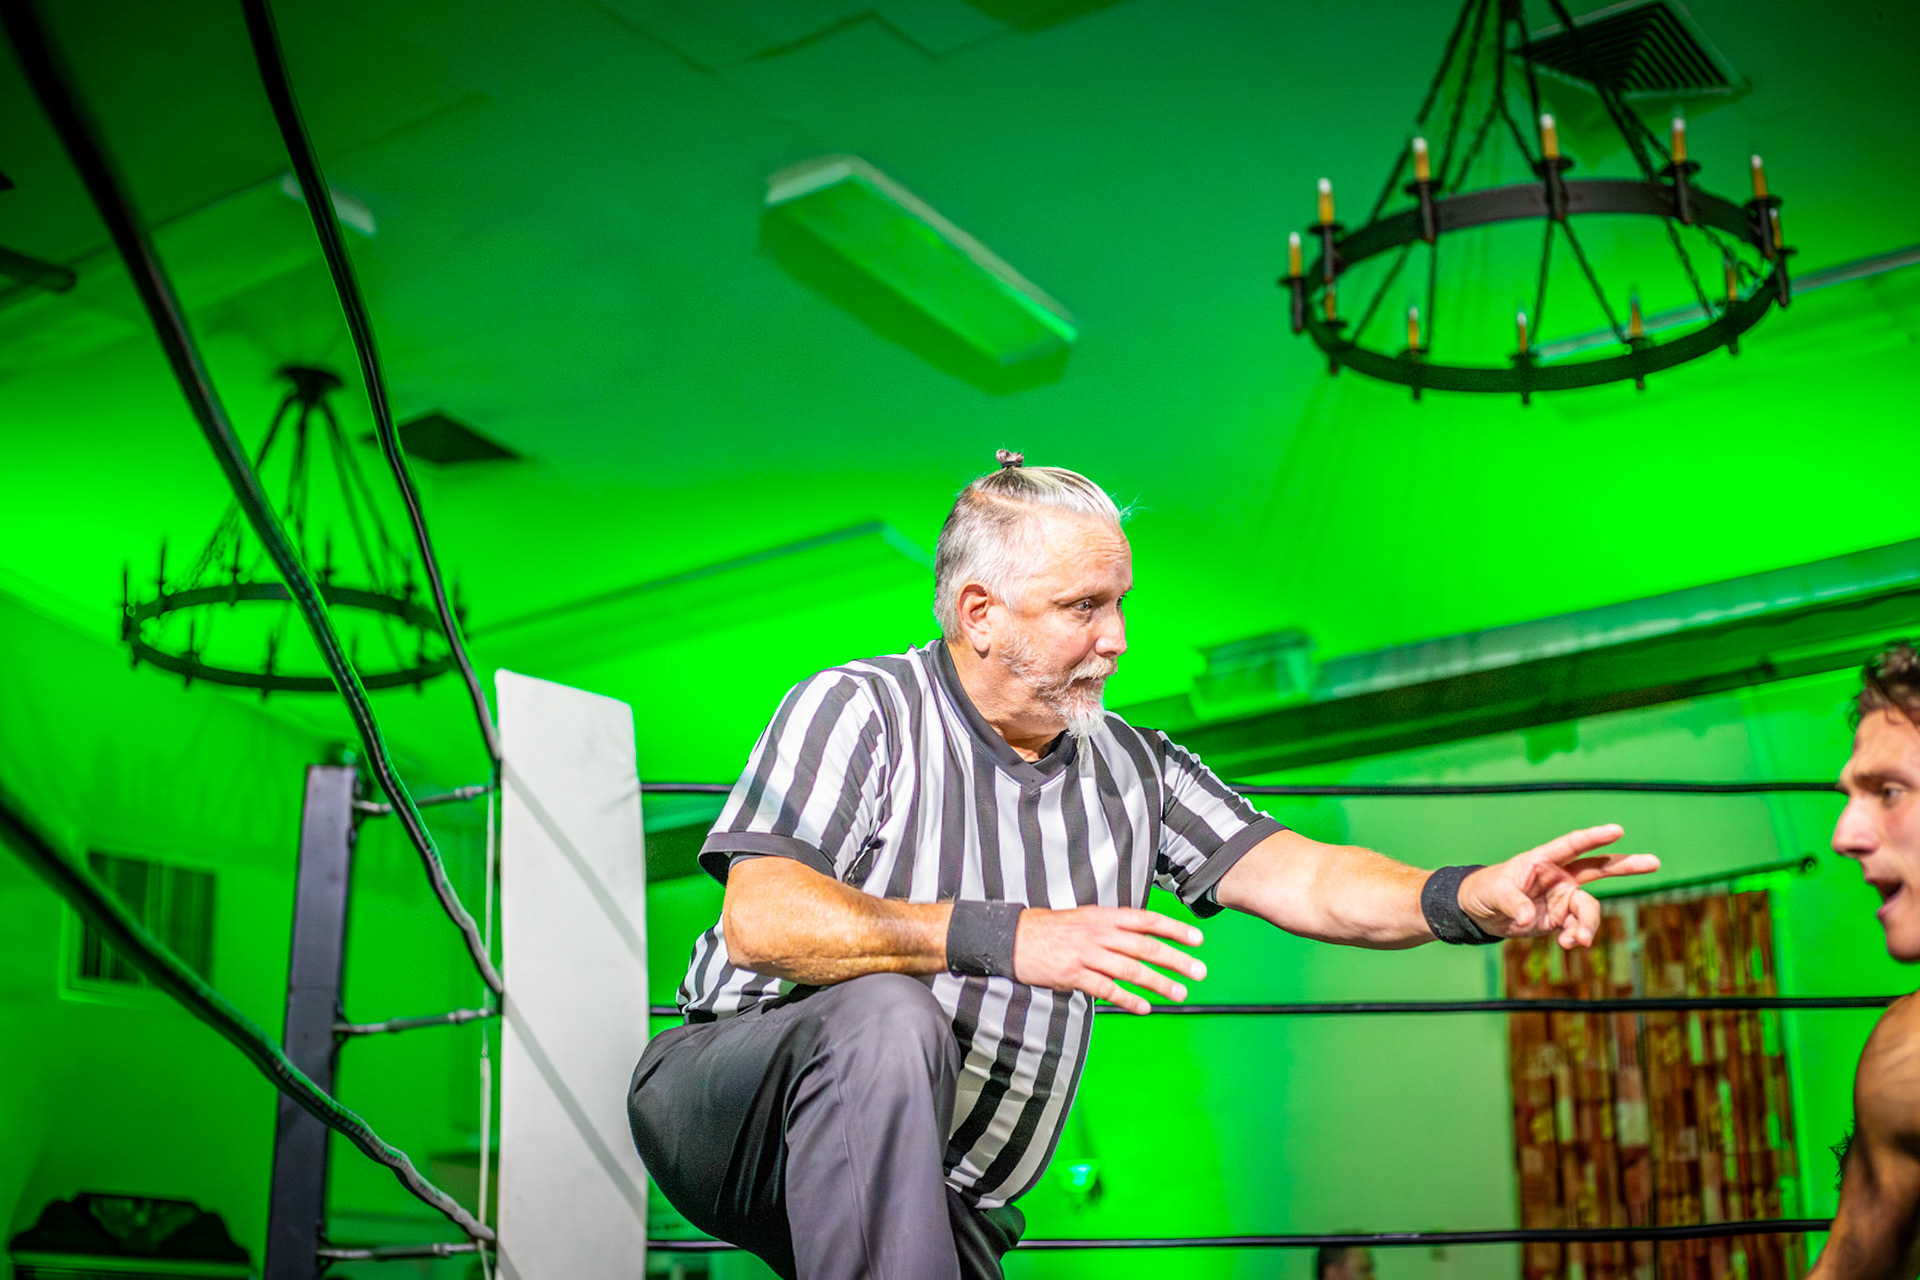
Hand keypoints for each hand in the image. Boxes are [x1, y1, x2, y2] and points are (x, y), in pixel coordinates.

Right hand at [1012, 906, 1205, 1014]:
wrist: (1013, 938)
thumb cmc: (1051, 929)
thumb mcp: (1084, 918)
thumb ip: (1112, 927)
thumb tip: (1141, 936)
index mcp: (1103, 917)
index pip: (1146, 920)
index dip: (1174, 929)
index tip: (1197, 939)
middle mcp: (1099, 933)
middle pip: (1145, 947)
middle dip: (1176, 959)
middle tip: (1199, 971)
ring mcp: (1087, 954)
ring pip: (1131, 969)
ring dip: (1158, 982)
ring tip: (1179, 993)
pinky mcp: (1073, 974)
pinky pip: (1106, 989)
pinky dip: (1127, 999)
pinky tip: (1143, 1007)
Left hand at [1458, 825, 1659, 948]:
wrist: (1480, 913)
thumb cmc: (1486, 891)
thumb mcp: (1495, 894)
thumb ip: (1514, 904)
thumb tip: (1530, 918)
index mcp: (1542, 860)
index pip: (1572, 845)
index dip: (1594, 837)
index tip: (1617, 830)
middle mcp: (1559, 876)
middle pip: (1598, 868)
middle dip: (1625, 865)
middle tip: (1654, 862)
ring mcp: (1563, 898)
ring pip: (1589, 908)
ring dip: (1588, 925)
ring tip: (1579, 941)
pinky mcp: (1561, 919)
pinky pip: (1578, 928)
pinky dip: (1577, 937)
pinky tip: (1568, 944)